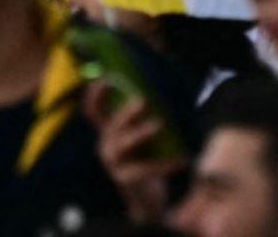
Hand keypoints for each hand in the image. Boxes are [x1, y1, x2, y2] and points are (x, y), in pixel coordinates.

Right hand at [85, 91, 182, 224]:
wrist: (148, 200)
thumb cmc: (148, 160)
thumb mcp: (143, 136)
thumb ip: (144, 118)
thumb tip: (156, 90)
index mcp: (110, 132)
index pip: (95, 111)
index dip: (97, 95)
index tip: (106, 78)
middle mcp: (107, 146)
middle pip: (113, 125)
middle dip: (126, 112)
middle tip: (143, 101)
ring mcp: (114, 164)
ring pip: (124, 144)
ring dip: (140, 133)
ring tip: (159, 126)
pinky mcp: (126, 180)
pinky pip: (146, 168)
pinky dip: (165, 164)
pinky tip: (182, 160)